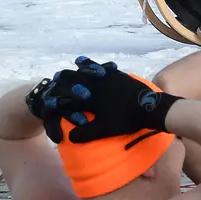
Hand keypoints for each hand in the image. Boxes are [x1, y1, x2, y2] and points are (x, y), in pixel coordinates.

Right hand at [48, 56, 181, 143]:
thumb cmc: (125, 119)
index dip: (58, 94)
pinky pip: (107, 66)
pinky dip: (101, 66)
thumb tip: (70, 137)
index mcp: (90, 95)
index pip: (69, 93)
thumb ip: (85, 133)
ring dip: (83, 65)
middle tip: (58, 76)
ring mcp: (108, 75)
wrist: (149, 107)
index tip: (51, 93)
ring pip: (91, 66)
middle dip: (65, 77)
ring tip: (78, 62)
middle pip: (76, 75)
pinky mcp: (120, 74)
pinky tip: (103, 66)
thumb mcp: (104, 130)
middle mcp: (96, 82)